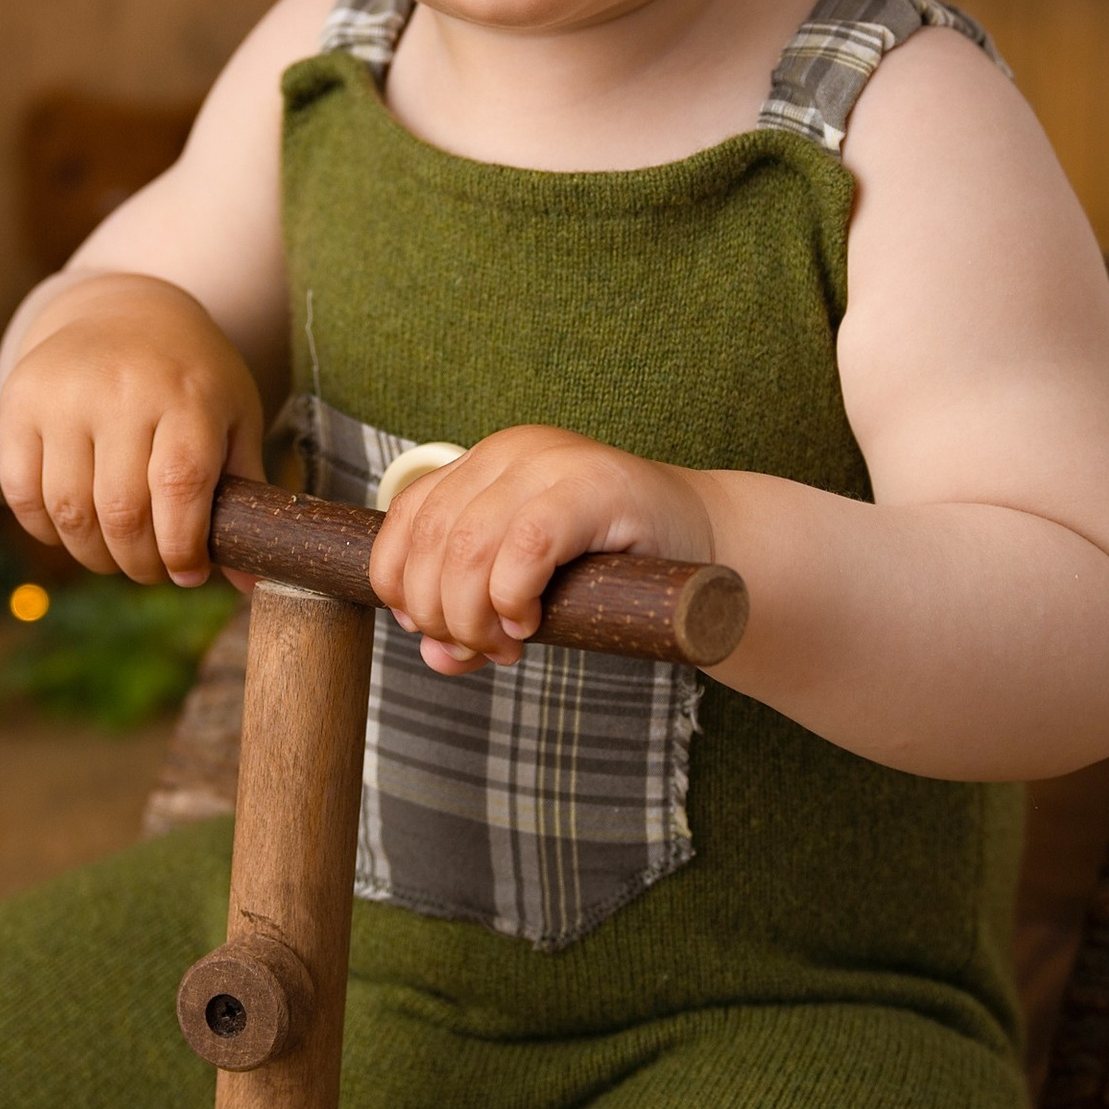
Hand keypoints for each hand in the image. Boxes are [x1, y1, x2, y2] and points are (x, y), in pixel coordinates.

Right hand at [0, 275, 262, 586]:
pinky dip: (44, 529)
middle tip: (151, 571)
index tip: (189, 574)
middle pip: (122, 510)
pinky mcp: (19, 401)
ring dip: (91, 554)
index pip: (179, 488)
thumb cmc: (189, 375)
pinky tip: (70, 531)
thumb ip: (242, 493)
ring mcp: (64, 394)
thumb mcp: (232, 416)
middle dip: (138, 562)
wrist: (122, 308)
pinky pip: (21, 490)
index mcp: (187, 393)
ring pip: (68, 509)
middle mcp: (123, 389)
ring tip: (113, 556)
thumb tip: (249, 585)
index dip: (182, 547)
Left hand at [364, 427, 716, 674]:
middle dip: (440, 613)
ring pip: (466, 545)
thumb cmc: (615, 569)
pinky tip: (529, 622)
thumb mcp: (530, 592)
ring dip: (472, 615)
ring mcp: (552, 462)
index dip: (400, 585)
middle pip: (432, 540)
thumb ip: (475, 618)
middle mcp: (511, 451)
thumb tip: (432, 657)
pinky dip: (511, 596)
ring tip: (506, 646)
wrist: (708, 545)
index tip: (431, 632)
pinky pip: (523, 545)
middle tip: (478, 650)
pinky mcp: (592, 486)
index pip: (406, 520)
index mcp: (484, 464)